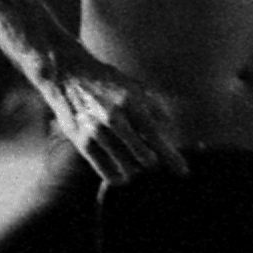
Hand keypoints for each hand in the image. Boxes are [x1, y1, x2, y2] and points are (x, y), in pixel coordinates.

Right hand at [36, 50, 187, 186]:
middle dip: (154, 163)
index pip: (157, 136)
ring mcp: (96, 131)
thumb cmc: (107, 82)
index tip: (184, 172)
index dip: (173, 158)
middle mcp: (114, 117)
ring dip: (136, 169)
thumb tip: (170, 129)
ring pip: (128, 168)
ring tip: (135, 163)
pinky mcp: (82, 142)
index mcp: (131, 101)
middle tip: (152, 161)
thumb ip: (156, 107)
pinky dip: (118, 177)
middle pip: (146, 158)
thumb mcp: (135, 87)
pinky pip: (107, 173)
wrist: (68, 75)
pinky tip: (122, 174)